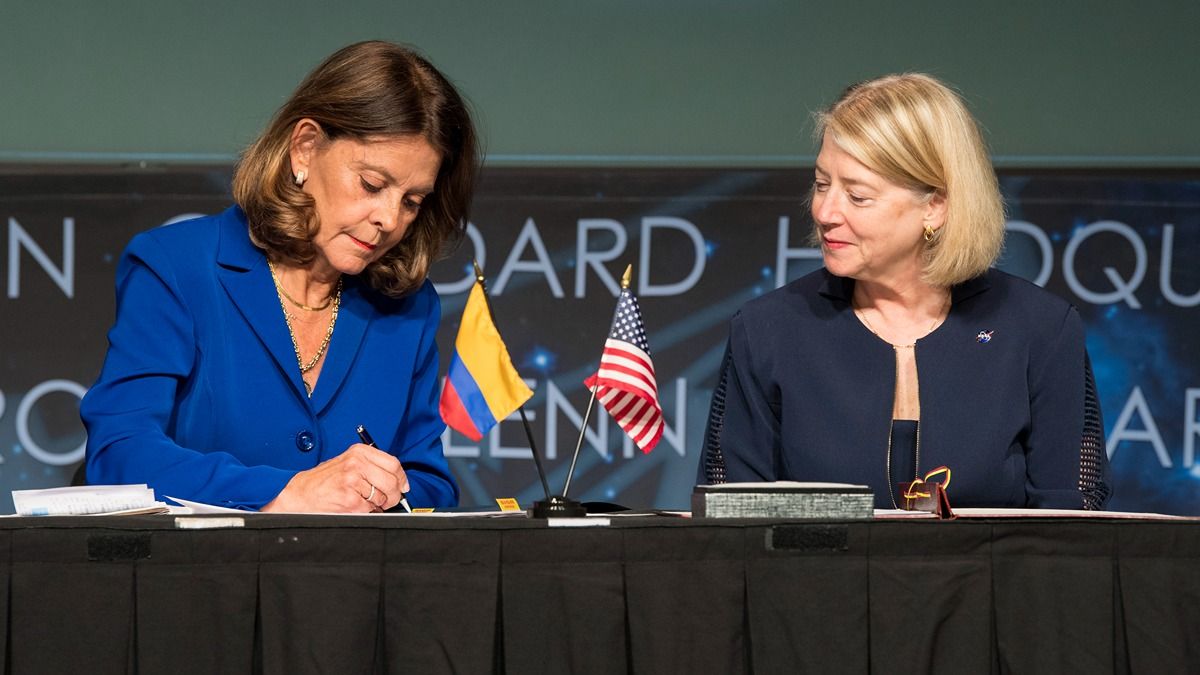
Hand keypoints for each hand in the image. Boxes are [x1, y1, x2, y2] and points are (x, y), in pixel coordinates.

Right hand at [261, 443, 409, 512]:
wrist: (301, 494)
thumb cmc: (325, 480)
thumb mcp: (348, 463)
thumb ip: (371, 466)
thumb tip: (398, 479)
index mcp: (359, 452)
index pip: (393, 464)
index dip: (401, 478)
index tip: (403, 486)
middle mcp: (357, 464)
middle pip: (392, 482)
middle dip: (394, 495)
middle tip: (389, 500)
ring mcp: (353, 481)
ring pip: (382, 497)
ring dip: (378, 504)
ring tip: (364, 501)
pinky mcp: (349, 499)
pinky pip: (370, 509)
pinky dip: (367, 511)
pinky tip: (354, 506)